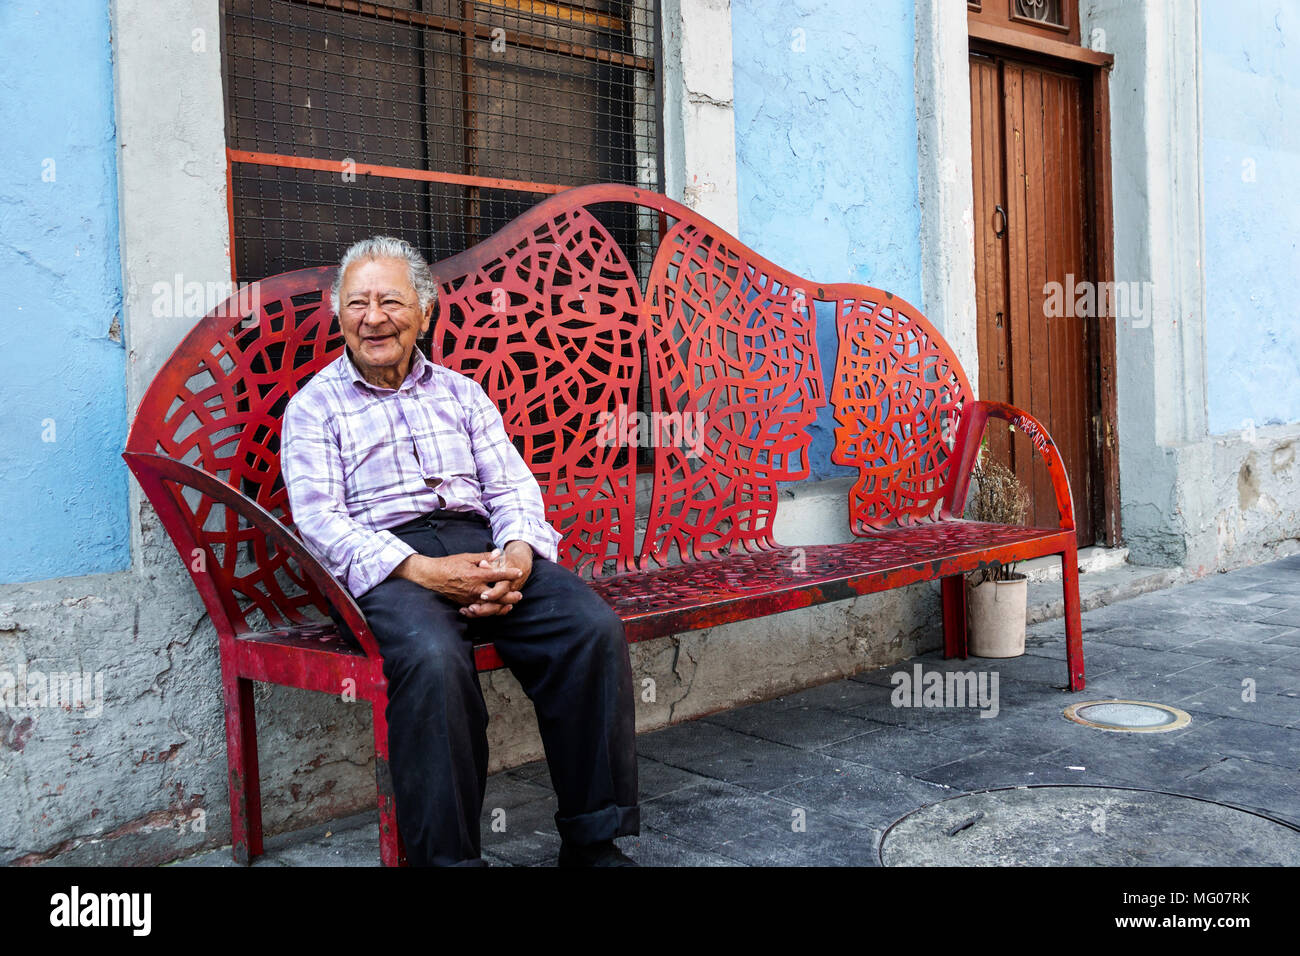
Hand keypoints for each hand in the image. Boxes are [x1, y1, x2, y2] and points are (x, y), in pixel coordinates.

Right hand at [391, 551, 522, 614]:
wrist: (431, 576)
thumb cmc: (448, 564)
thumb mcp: (466, 557)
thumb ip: (483, 557)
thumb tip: (497, 553)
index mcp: (475, 575)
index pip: (497, 575)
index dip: (509, 573)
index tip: (519, 572)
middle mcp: (473, 589)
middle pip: (496, 595)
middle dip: (510, 596)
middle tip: (519, 594)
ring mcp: (469, 598)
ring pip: (489, 606)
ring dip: (502, 606)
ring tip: (511, 605)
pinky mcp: (464, 604)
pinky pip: (479, 610)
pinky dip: (489, 610)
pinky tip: (496, 610)